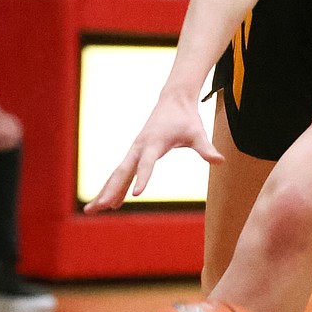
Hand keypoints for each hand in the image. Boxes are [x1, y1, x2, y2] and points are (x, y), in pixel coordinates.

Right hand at [85, 86, 222, 210]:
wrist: (173, 100)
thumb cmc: (187, 118)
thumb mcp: (198, 133)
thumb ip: (206, 149)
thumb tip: (220, 161)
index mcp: (154, 142)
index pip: (147, 163)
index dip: (142, 178)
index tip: (136, 196)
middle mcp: (139, 146)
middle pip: (122, 171)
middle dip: (110, 190)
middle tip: (98, 208)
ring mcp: (134, 150)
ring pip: (117, 173)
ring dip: (105, 191)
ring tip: (92, 211)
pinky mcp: (134, 153)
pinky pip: (121, 172)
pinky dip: (113, 186)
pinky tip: (109, 203)